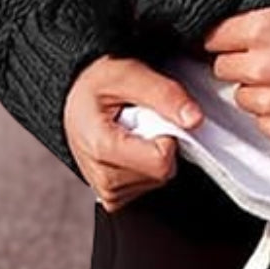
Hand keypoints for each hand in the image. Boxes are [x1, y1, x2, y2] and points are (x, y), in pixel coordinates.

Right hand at [64, 54, 205, 211]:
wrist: (75, 95)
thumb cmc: (96, 83)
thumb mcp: (129, 73)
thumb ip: (164, 94)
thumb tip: (194, 119)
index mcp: (101, 147)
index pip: (161, 161)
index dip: (170, 133)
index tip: (156, 114)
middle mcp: (101, 177)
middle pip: (162, 172)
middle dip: (162, 141)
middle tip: (142, 118)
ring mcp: (107, 190)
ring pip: (159, 179)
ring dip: (155, 150)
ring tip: (134, 128)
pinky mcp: (113, 195)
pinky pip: (149, 184)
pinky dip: (148, 162)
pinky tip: (131, 143)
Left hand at [204, 0, 269, 149]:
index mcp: (262, 30)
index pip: (213, 38)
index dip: (224, 36)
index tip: (234, 38)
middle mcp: (262, 68)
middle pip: (222, 69)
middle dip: (240, 62)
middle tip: (267, 57)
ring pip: (242, 99)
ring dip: (257, 90)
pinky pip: (264, 125)